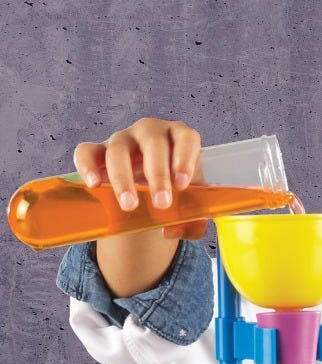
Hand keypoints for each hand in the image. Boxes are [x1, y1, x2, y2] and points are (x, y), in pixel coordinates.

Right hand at [73, 118, 207, 239]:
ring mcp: (123, 139)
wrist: (151, 190)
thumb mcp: (190, 204)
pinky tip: (94, 185)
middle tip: (162, 203)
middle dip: (158, 174)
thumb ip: (192, 221)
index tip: (182, 185)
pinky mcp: (98, 150)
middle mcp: (151, 132)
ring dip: (123, 178)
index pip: (186, 138)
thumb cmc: (177, 191)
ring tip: (129, 205)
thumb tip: (171, 230)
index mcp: (180, 139)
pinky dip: (87, 166)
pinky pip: (87, 151)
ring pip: (119, 150)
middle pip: (153, 144)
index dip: (185, 159)